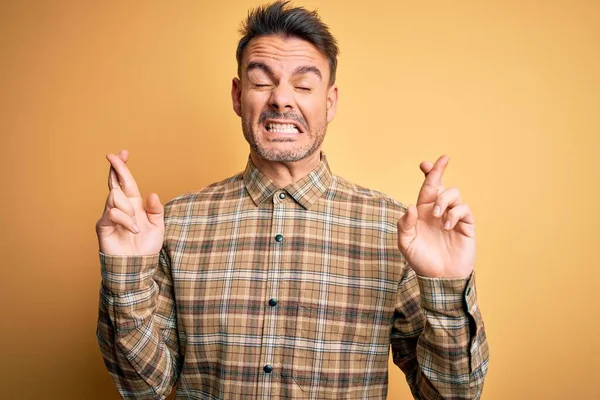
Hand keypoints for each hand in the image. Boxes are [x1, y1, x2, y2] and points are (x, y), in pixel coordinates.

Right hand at [95, 150, 164, 255]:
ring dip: (129, 208)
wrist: (137, 265)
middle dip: (116, 167)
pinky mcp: (103, 225)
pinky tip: (133, 229)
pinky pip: (113, 213)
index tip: (124, 152)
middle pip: (115, 182)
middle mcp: (120, 207)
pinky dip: (126, 220)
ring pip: (115, 196)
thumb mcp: (158, 226)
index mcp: (133, 204)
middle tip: (113, 155)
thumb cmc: (146, 247)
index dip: (124, 167)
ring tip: (136, 224)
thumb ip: (156, 210)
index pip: (127, 182)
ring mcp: (110, 215)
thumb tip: (152, 194)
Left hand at [397, 155, 474, 277]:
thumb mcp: (406, 243)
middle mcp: (438, 211)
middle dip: (439, 171)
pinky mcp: (466, 224)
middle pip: (441, 184)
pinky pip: (463, 209)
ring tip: (438, 217)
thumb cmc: (422, 261)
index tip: (425, 163)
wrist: (440, 278)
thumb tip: (411, 206)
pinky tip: (447, 225)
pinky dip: (454, 213)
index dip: (428, 174)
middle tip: (442, 161)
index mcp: (423, 212)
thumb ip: (404, 225)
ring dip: (444, 200)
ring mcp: (453, 216)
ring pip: (453, 193)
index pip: (426, 188)